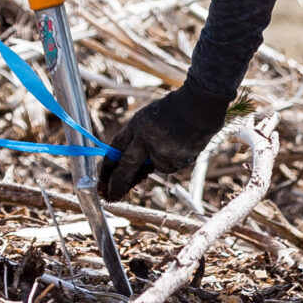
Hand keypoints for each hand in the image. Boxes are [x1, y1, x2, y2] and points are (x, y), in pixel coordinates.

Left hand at [99, 86, 230, 201]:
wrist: (200, 107)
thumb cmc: (173, 109)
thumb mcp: (148, 117)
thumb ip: (136, 138)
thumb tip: (126, 162)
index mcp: (137, 125)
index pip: (115, 148)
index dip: (107, 166)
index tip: (102, 179)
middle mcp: (147, 140)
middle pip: (127, 166)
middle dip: (118, 183)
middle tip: (110, 195)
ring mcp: (163, 152)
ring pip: (152, 166)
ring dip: (154, 162)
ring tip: (169, 143)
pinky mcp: (178, 162)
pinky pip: (169, 166)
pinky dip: (171, 160)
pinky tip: (181, 145)